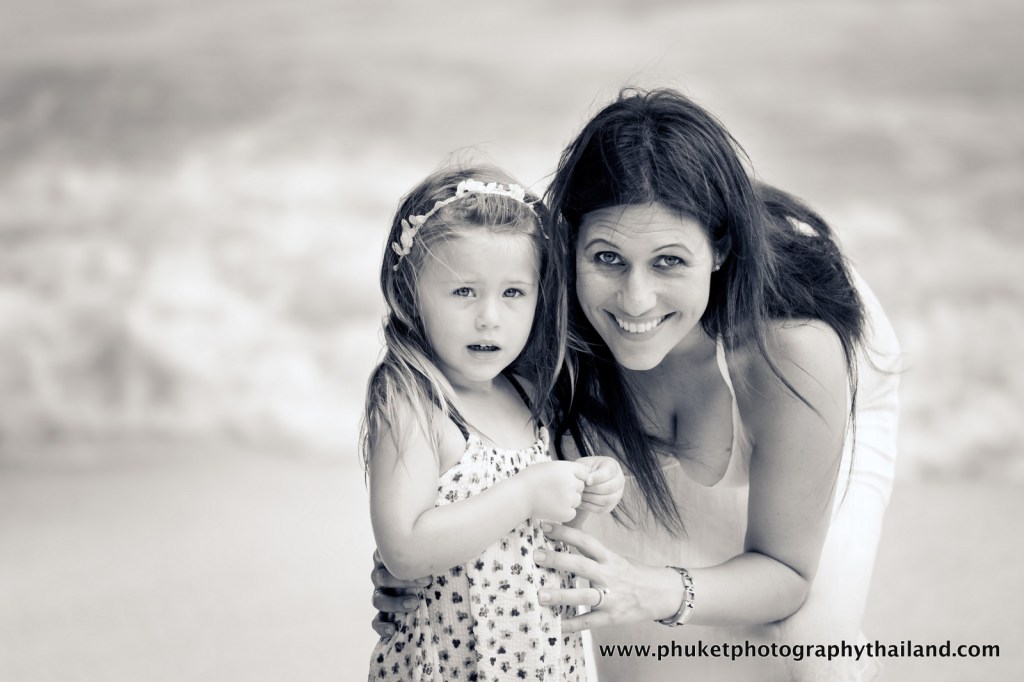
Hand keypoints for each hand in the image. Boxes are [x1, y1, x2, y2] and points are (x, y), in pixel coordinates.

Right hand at [369, 549, 430, 637]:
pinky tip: (393, 630)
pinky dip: (382, 626)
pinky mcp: (382, 614)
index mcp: (388, 559)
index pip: (382, 554)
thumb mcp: (429, 557)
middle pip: (382, 577)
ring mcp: (380, 595)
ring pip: (378, 600)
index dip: (395, 557)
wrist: (429, 585)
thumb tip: (449, 543)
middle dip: (403, 580)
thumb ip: (431, 551)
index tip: (416, 558)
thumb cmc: (429, 565)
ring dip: (395, 603)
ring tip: (415, 604)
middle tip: (426, 581)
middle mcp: (380, 576)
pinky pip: (376, 621)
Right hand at [519, 460, 587, 522]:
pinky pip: (573, 512)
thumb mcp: (548, 467)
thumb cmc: (530, 480)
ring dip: (569, 501)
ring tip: (552, 499)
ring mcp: (569, 498)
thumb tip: (580, 473)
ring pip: (577, 500)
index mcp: (566, 468)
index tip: (565, 480)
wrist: (518, 496)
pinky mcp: (566, 513)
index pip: (584, 472)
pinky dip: (565, 512)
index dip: (576, 476)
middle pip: (581, 486)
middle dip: (572, 489)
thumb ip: (565, 469)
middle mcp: (570, 482)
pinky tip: (552, 508)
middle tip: (555, 491)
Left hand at [533, 522, 673, 632]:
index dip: (565, 532)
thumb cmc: (633, 574)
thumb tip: (563, 540)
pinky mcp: (611, 617)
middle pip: (582, 565)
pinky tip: (555, 624)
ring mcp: (611, 598)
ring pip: (584, 595)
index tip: (545, 526)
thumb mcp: (615, 558)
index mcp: (609, 558)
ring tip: (540, 595)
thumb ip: (592, 553)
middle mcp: (609, 576)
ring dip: (561, 595)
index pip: (585, 540)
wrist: (661, 594)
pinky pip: (589, 621)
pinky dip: (572, 624)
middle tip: (537, 556)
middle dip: (558, 560)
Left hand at [578, 456, 624, 513]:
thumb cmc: (583, 471)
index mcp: (612, 466)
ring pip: (607, 499)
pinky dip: (590, 506)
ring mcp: (617, 494)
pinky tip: (582, 501)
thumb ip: (586, 470)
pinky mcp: (611, 506)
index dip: (598, 477)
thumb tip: (588, 480)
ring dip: (591, 498)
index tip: (587, 481)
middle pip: (610, 487)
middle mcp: (619, 480)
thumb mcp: (584, 465)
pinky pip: (602, 509)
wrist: (584, 482)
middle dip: (594, 489)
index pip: (609, 472)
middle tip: (582, 488)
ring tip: (581, 494)